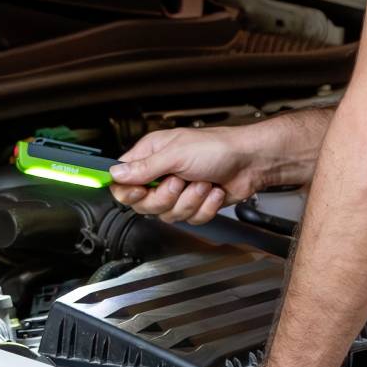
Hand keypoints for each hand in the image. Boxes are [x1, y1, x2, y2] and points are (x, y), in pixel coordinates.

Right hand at [111, 126, 265, 225]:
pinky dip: (205, 207)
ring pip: (168, 214)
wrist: (251, 161)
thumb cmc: (218, 147)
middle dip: (165, 197)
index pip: (123, 181)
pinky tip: (213, 191)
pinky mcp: (195, 204)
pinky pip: (190, 219)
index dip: (128, 191)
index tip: (139, 191)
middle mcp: (162, 174)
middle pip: (144, 204)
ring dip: (190, 200)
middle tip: (179, 182)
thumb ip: (144, 168)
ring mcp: (179, 192)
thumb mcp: (176, 154)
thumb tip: (116, 173)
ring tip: (202, 182)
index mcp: (151, 155)